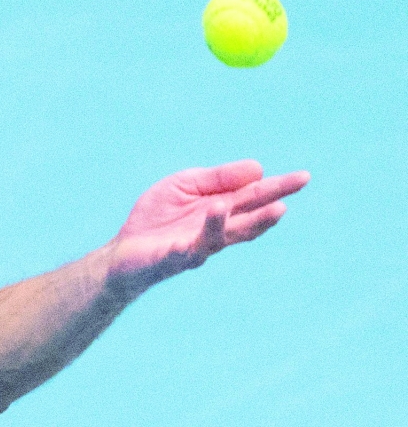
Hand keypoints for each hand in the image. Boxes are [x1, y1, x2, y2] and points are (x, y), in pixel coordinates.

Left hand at [107, 160, 309, 299]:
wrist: (124, 251)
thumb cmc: (156, 218)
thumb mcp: (184, 185)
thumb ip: (216, 178)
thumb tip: (258, 169)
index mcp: (220, 209)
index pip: (253, 197)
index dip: (278, 187)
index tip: (303, 177)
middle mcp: (214, 231)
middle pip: (246, 218)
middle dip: (269, 207)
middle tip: (289, 196)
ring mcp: (195, 247)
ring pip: (222, 237)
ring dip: (239, 223)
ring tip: (257, 207)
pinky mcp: (173, 258)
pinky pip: (188, 249)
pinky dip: (199, 236)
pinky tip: (211, 218)